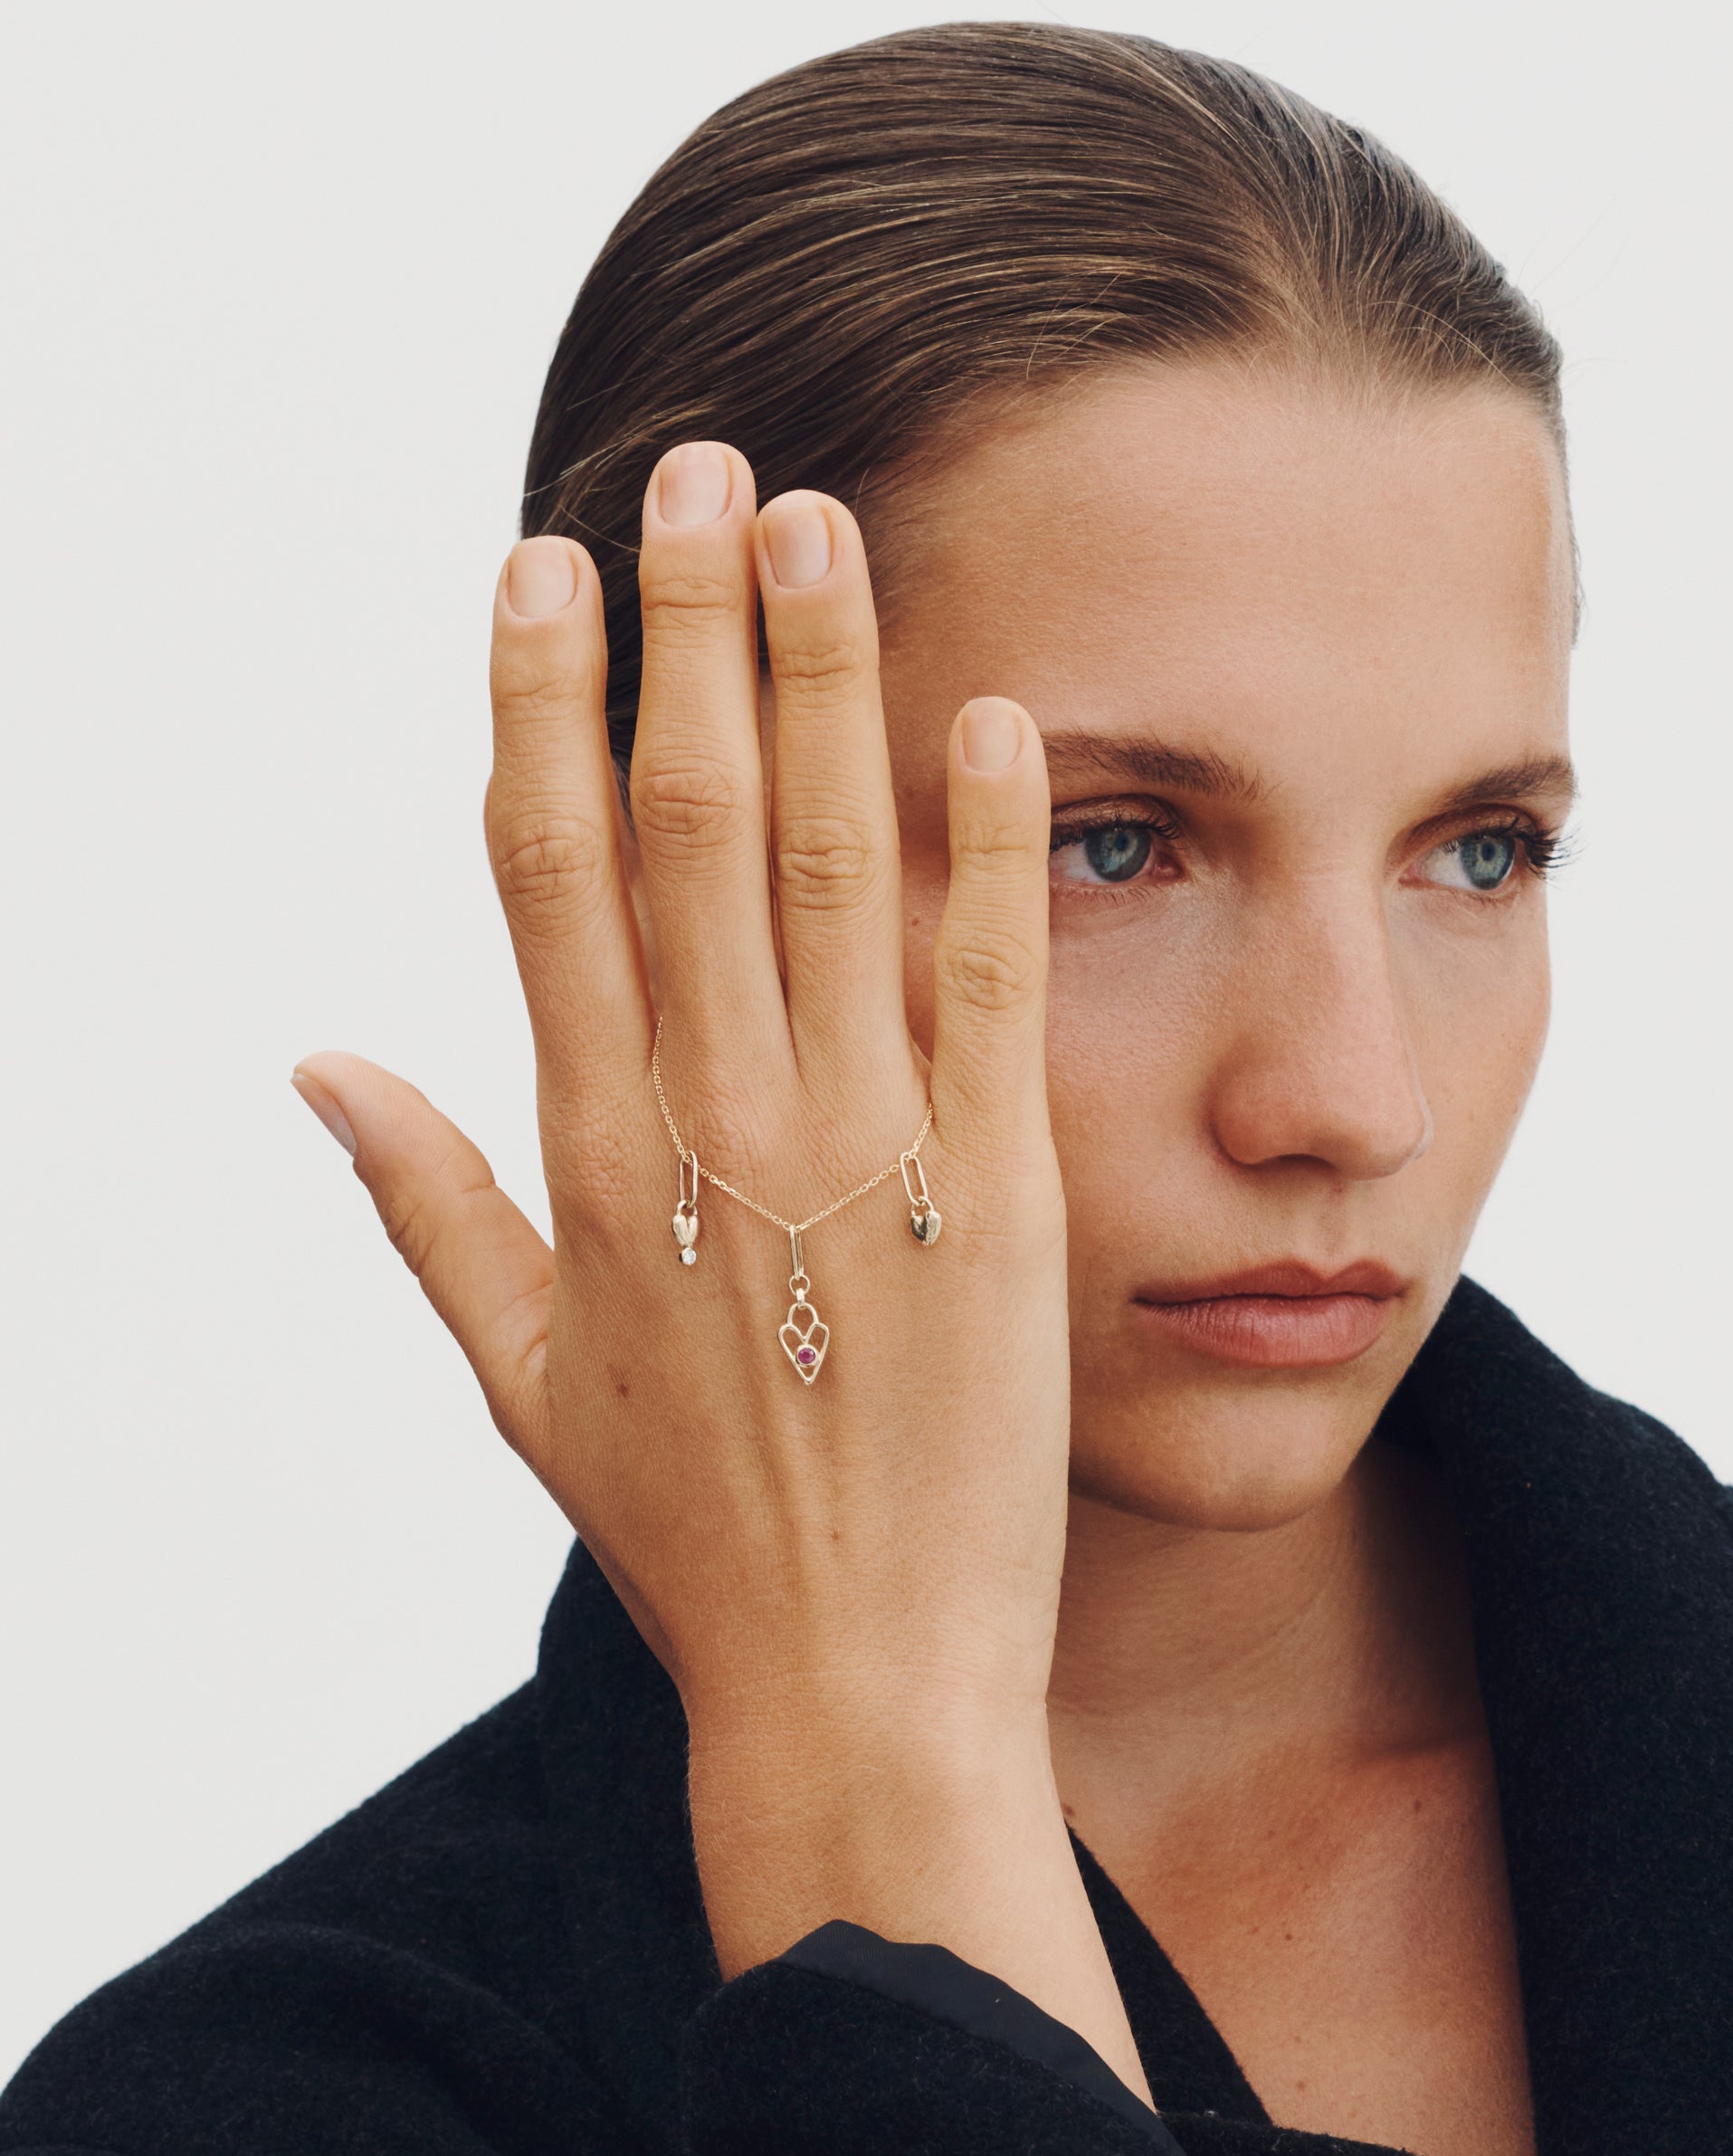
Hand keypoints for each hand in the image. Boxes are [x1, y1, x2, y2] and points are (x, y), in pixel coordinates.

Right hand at [295, 443, 1141, 2089]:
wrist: (856, 1690)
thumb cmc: (694, 1539)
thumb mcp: (519, 1379)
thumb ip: (422, 1202)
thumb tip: (314, 1055)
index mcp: (589, 1160)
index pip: (545, 877)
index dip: (539, 706)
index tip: (538, 565)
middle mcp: (711, 1130)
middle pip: (683, 830)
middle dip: (682, 633)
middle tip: (697, 464)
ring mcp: (857, 1159)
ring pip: (824, 871)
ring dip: (819, 683)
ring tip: (821, 522)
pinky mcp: (996, 1202)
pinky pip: (983, 988)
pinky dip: (987, 848)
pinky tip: (995, 714)